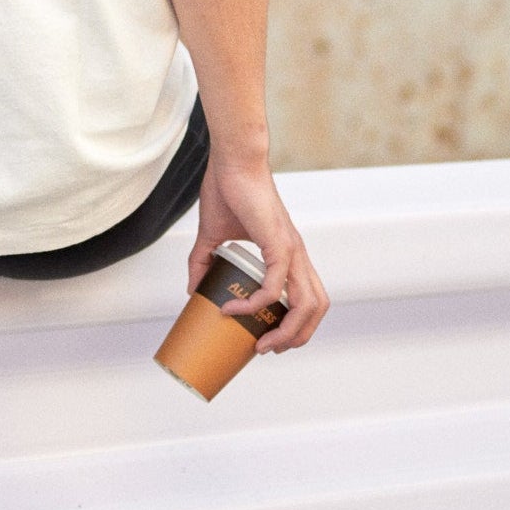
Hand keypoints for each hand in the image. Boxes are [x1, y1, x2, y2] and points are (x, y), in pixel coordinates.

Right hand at [188, 152, 329, 354]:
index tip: (265, 337)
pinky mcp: (279, 244)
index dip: (294, 323)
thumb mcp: (212, 233)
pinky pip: (274, 288)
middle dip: (296, 336)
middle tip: (266, 348)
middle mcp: (296, 255)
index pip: (307, 297)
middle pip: (316, 308)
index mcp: (287, 253)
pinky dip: (256, 305)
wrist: (232, 161)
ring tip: (259, 342)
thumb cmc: (227, 189)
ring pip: (307, 305)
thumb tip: (192, 290)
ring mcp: (291, 250)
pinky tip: (232, 308)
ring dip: (287, 331)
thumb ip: (203, 261)